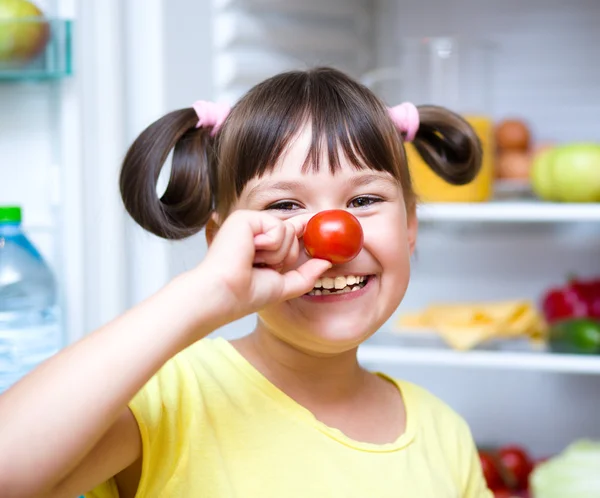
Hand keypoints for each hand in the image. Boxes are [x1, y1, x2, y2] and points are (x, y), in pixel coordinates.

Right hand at [192, 210, 330, 326]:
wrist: (224, 295)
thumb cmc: (245, 295)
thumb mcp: (283, 286)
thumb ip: (306, 274)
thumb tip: (326, 263)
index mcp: (260, 244)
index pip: (288, 231)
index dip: (302, 227)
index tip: (315, 222)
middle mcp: (254, 231)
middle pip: (293, 234)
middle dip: (284, 257)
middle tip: (261, 266)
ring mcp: (248, 223)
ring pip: (287, 231)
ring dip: (276, 254)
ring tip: (252, 261)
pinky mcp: (245, 218)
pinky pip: (277, 228)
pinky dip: (270, 246)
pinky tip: (250, 252)